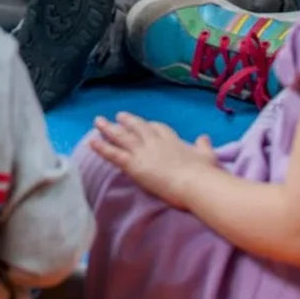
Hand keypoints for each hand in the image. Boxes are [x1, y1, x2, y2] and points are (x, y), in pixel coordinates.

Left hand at [88, 113, 216, 207]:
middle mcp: (154, 142)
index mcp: (172, 139)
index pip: (158, 128)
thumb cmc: (204, 172)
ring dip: (108, 128)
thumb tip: (204, 137)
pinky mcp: (134, 164)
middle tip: (118, 116)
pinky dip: (102, 147)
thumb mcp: (207, 155)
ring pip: (121, 136)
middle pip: (137, 127)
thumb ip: (204, 145)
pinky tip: (92, 142)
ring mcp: (142, 151)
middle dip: (127, 121)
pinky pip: (113, 153)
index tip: (145, 123)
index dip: (150, 126)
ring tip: (98, 121)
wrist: (194, 182)